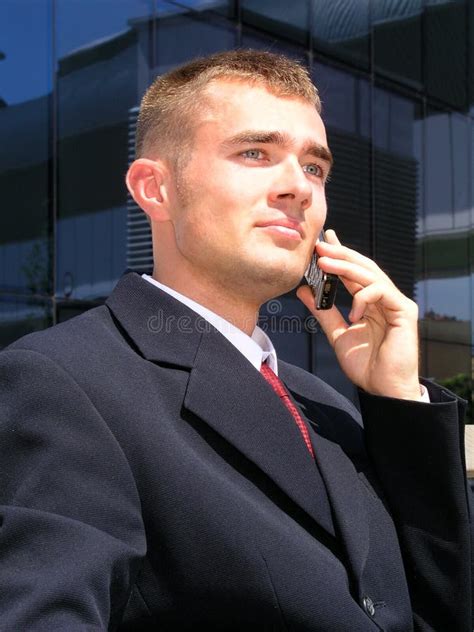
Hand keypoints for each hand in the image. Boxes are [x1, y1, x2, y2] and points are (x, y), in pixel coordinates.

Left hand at [297, 230, 421, 400]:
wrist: (384, 389)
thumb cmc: (366, 365)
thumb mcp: (337, 334)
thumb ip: (323, 312)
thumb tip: (304, 290)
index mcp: (369, 302)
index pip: (353, 272)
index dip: (340, 254)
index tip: (322, 241)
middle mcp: (383, 298)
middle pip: (363, 267)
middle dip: (341, 254)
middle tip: (319, 245)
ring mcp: (395, 303)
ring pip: (371, 274)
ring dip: (345, 266)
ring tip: (323, 262)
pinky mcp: (404, 311)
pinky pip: (381, 292)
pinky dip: (362, 298)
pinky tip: (353, 314)